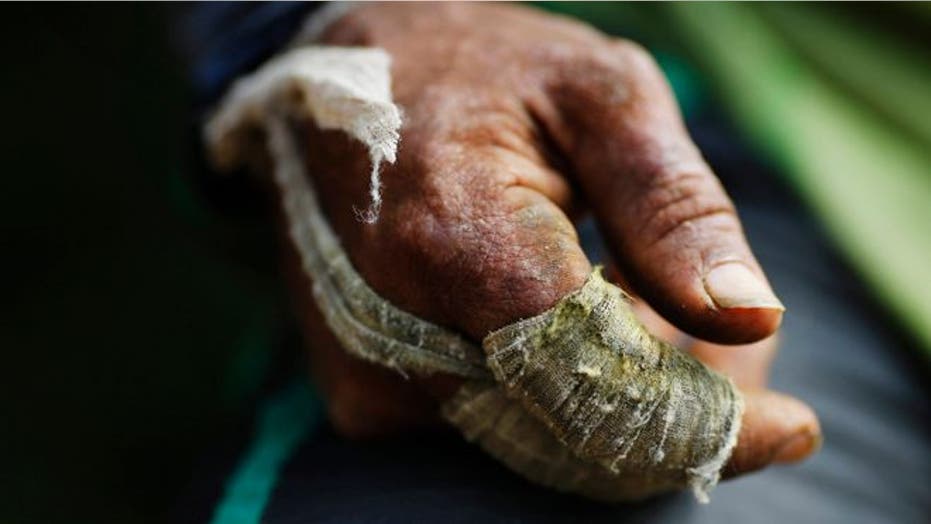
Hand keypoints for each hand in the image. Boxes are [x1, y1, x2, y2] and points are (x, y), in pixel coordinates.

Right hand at [282, 3, 819, 478]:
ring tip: (642, 311)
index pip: (597, 376)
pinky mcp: (364, 392)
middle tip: (728, 353)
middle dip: (672, 408)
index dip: (702, 415)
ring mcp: (371, 371)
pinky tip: (567, 322)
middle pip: (577, 430)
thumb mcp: (596, 94)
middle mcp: (400, 327)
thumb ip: (671, 205)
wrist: (338, 82)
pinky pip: (492, 428)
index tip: (786, 424)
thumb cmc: (478, 71)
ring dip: (616, 399)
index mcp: (458, 237)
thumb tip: (753, 317)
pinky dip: (552, 395)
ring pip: (540, 441)